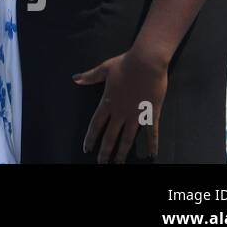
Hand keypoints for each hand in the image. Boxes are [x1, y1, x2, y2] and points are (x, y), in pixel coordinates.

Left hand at [75, 46, 168, 162]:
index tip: (87, 149)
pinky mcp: (151, 113)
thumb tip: (74, 78)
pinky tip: (151, 155)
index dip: (91, 137)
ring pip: (127, 138)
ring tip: (118, 163)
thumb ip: (90, 77)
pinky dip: (152, 144)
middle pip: (110, 136)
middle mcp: (120, 112)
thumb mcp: (104, 69)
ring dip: (122, 152)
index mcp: (108, 102)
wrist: (146, 62)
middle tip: (102, 163)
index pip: (96, 124)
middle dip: (105, 151)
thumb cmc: (125, 64)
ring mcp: (136, 114)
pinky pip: (151, 133)